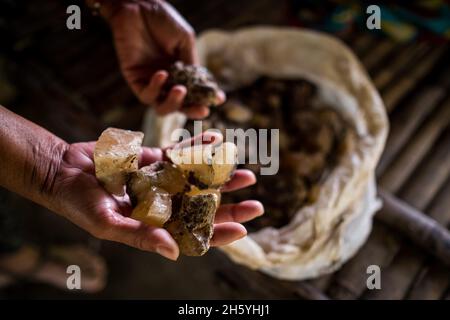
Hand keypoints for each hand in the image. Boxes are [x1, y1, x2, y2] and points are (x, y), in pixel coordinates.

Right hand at [50, 142, 262, 260]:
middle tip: (256, 204)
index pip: (192, 234)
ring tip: (247, 173)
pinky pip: (182, 153)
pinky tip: (218, 139)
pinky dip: (199, 146)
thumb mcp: (107, 223)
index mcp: (154, 226)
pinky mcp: (155, 159)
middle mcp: (163, 205)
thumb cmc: (79, 203)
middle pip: (203, 208)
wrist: (62, 170)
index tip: (242, 230)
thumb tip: (175, 252)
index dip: (217, 234)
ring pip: (199, 180)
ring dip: (222, 176)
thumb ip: (140, 235)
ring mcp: (162, 181)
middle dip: (229, 206)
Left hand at [105, 0, 223, 118]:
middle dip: (192, 110)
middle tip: (202, 109)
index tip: (219, 99)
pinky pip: (146, 95)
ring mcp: (151, 82)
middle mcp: (167, 81)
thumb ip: (191, 63)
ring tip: (180, 90)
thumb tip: (202, 85)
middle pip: (180, 106)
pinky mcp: (135, 80)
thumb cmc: (163, 20)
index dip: (206, 98)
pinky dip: (155, 88)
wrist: (138, 6)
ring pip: (162, 107)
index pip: (195, 92)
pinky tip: (162, 74)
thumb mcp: (185, 41)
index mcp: (181, 72)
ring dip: (173, 103)